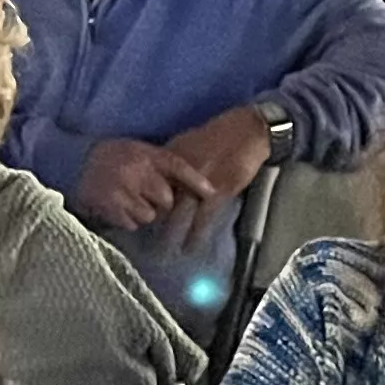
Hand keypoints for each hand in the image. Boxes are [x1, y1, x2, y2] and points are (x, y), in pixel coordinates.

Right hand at [77, 135, 211, 231]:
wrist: (75, 161)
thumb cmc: (115, 157)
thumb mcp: (141, 152)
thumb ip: (164, 165)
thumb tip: (198, 184)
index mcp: (145, 154)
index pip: (178, 167)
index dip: (196, 181)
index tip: (212, 193)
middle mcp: (136, 171)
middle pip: (166, 199)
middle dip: (162, 203)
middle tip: (148, 196)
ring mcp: (122, 189)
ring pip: (149, 215)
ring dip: (143, 213)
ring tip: (130, 200)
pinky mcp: (110, 206)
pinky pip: (131, 224)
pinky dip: (127, 220)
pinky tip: (118, 207)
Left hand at [156, 104, 280, 250]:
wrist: (246, 131)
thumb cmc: (217, 136)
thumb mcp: (187, 141)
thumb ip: (172, 162)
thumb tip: (157, 178)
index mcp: (170, 158)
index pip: (149, 186)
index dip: (144, 203)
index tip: (138, 218)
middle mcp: (180, 172)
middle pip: (160, 203)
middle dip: (152, 224)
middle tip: (146, 243)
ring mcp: (198, 183)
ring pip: (179, 215)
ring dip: (172, 236)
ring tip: (166, 253)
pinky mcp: (217, 193)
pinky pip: (202, 220)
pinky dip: (196, 236)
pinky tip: (190, 248)